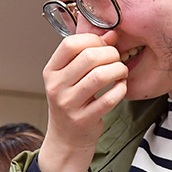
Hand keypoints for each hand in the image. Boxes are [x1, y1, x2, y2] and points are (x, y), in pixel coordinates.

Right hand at [38, 30, 126, 171]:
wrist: (67, 138)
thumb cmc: (72, 103)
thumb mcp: (71, 76)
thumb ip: (89, 53)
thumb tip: (112, 33)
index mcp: (51, 72)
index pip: (71, 44)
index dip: (93, 40)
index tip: (103, 46)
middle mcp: (56, 87)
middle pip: (89, 57)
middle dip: (111, 54)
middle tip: (117, 60)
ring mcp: (68, 105)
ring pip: (101, 76)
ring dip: (118, 70)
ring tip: (121, 73)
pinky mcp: (83, 119)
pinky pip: (110, 98)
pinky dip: (121, 89)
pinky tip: (120, 88)